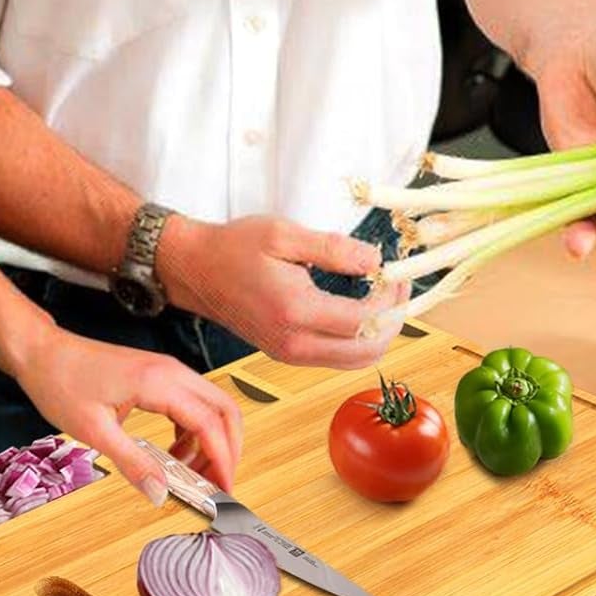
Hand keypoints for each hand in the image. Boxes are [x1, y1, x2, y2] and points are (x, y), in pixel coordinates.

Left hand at [13, 327, 244, 505]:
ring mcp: (167, 370)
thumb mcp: (94, 431)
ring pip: (211, 406)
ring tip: (190, 475)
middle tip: (216, 486)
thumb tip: (161, 493)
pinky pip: (192, 403)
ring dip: (211, 441)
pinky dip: (193, 431)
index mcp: (159, 383)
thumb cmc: (61, 384)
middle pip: (225, 410)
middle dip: (228, 450)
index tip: (224, 492)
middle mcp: (172, 371)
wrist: (42, 352)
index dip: (222, 460)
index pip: (210, 424)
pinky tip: (173, 454)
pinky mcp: (158, 375)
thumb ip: (133, 462)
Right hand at [157, 215, 410, 370]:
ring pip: (354, 361)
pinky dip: (358, 340)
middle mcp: (294, 342)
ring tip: (385, 298)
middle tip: (399, 288)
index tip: (396, 273)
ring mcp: (290, 354)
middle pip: (366, 352)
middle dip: (392, 321)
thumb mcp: (284, 234)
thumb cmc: (235, 247)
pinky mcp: (287, 354)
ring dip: (378, 334)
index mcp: (295, 311)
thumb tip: (374, 260)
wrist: (196, 270)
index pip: (363, 320)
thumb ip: (333, 248)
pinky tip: (360, 310)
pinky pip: (336, 358)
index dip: (389, 299)